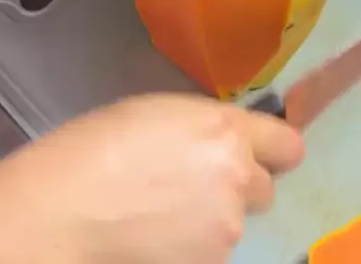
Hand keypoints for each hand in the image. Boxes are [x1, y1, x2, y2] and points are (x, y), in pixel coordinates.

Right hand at [0, 94, 302, 263]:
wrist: (72, 204)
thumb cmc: (106, 142)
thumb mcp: (166, 111)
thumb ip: (209, 126)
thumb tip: (227, 140)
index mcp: (228, 130)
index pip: (288, 144)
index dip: (275, 150)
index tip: (262, 153)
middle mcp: (239, 177)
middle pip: (266, 186)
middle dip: (241, 184)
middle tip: (199, 182)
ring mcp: (228, 225)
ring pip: (238, 219)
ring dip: (216, 214)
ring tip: (167, 208)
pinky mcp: (212, 261)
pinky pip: (216, 247)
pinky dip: (196, 241)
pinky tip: (160, 231)